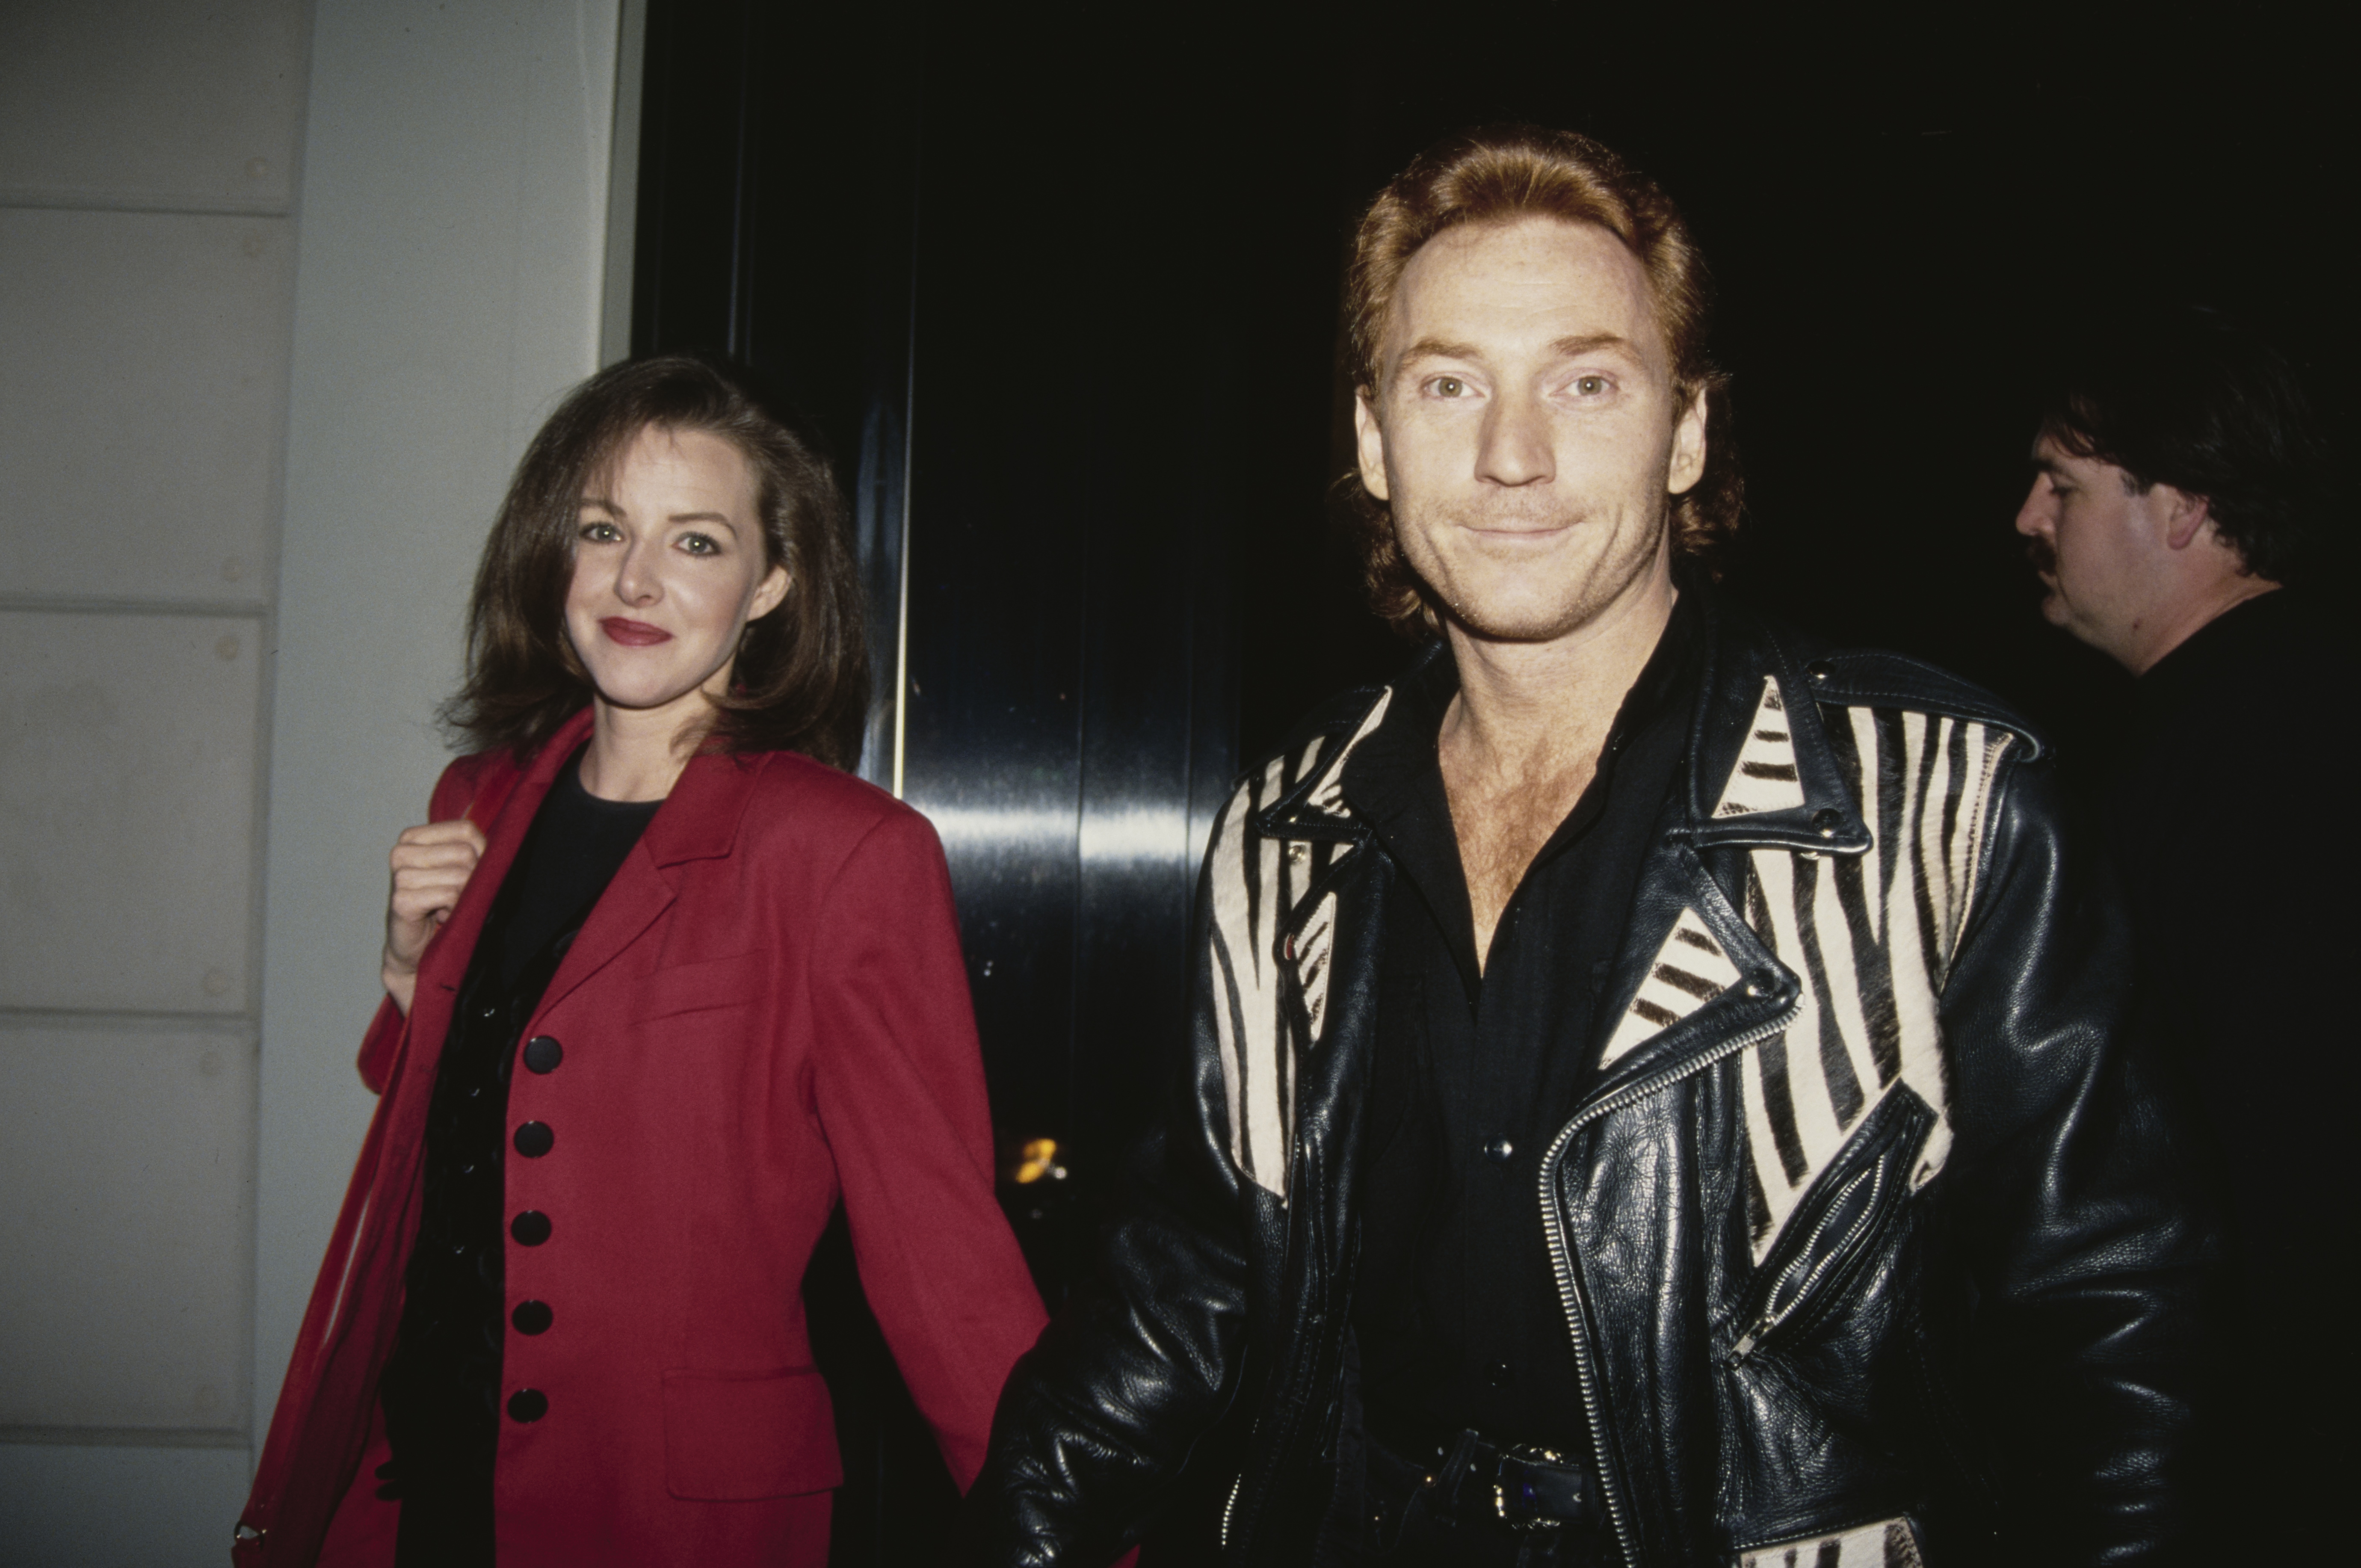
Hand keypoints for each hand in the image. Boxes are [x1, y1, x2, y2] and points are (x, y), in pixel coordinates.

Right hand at [381, 818, 486, 1014]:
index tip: (473, 872)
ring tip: (446, 907)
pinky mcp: (401, 901)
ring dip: (463, 897)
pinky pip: (449, 895)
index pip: (466, 829)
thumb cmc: (439, 905)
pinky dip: (454, 910)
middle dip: (472, 878)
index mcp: (413, 837)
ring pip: (460, 875)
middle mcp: (401, 852)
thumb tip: (503, 844)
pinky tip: (441, 916)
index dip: (482, 851)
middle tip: (457, 895)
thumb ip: (472, 850)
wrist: (415, 948)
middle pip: (465, 853)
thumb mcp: (458, 869)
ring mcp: (399, 876)